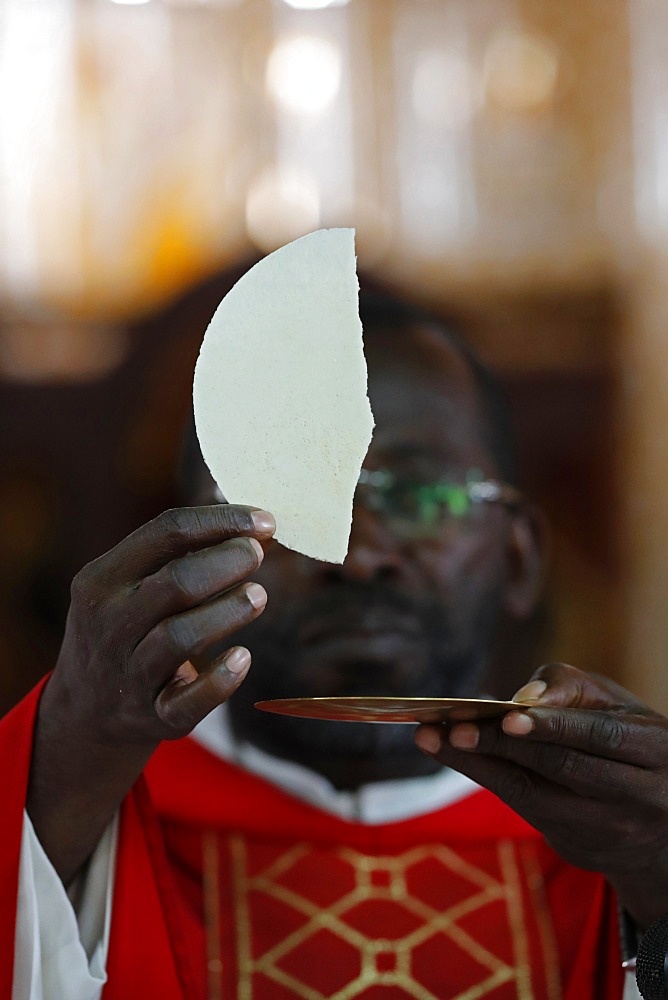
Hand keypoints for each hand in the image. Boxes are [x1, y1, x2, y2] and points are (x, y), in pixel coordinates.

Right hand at [28, 504, 274, 881]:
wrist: (86, 710)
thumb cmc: (127, 627)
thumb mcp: (128, 584)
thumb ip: (178, 549)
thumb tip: (247, 516)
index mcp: (102, 579)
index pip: (165, 532)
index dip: (221, 521)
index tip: (265, 521)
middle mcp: (110, 625)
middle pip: (176, 582)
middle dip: (227, 562)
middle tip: (258, 555)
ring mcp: (128, 673)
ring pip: (181, 637)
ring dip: (228, 612)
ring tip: (258, 595)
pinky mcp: (153, 717)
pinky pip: (188, 701)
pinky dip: (220, 681)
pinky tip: (243, 657)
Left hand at [414, 663, 667, 927]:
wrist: (660, 822)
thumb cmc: (626, 738)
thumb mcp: (615, 705)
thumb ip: (571, 688)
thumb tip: (522, 696)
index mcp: (656, 749)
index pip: (601, 735)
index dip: (554, 726)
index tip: (507, 715)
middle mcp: (639, 795)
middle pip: (563, 768)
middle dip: (502, 745)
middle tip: (452, 727)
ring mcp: (608, 828)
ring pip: (535, 796)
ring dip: (479, 764)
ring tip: (434, 738)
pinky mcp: (578, 846)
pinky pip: (524, 809)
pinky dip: (484, 778)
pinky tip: (451, 753)